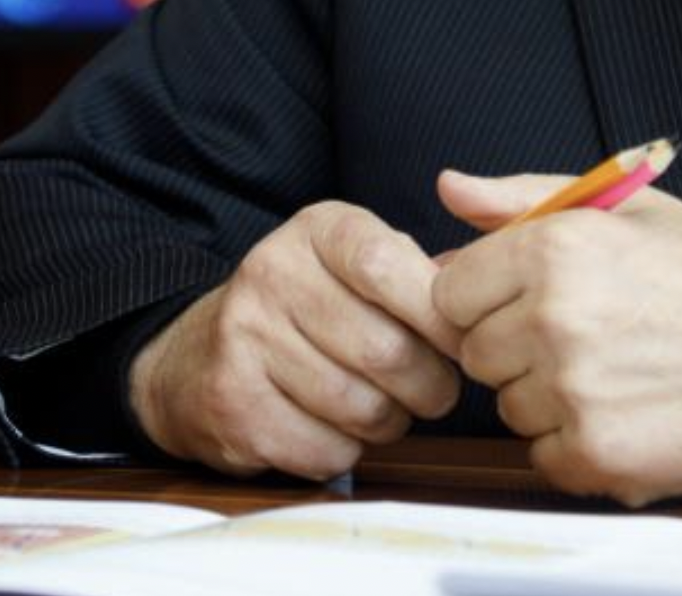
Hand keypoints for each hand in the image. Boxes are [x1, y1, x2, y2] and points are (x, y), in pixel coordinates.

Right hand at [129, 201, 462, 479]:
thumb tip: (486, 294)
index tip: (464, 342)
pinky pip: (326, 450)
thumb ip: (420, 270)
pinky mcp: (232, 405)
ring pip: (362, 408)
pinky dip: (345, 453)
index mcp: (316, 230)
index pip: (387, 265)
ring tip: (381, 409)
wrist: (195, 358)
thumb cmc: (307, 310)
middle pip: (386, 351)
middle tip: (432, 391)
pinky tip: (332, 429)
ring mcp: (243, 340)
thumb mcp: (355, 261)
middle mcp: (271, 274)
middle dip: (429, 386)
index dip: (440, 314)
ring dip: (390, 423)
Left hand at [429, 170, 681, 504]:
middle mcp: (556, 320)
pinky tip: (628, 411)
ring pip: (507, 407)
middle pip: (474, 352)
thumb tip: (449, 188)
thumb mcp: (628, 208)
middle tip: (592, 335)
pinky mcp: (596, 456)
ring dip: (547, 397)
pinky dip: (577, 444)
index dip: (491, 297)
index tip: (535, 300)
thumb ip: (523, 198)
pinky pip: (543, 456)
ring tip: (618, 372)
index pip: (451, 291)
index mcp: (556, 250)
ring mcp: (574, 394)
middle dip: (517, 346)